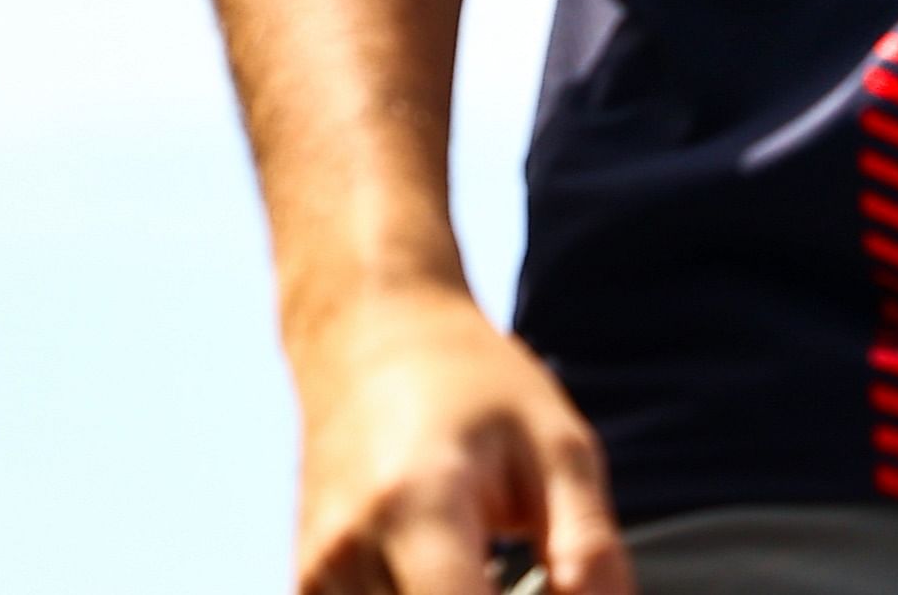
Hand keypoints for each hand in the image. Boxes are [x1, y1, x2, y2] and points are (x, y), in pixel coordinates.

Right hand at [286, 283, 625, 594]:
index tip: (555, 589)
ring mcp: (320, 569)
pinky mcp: (309, 579)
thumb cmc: (472, 380)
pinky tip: (454, 579)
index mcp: (419, 508)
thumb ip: (588, 554)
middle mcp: (351, 547)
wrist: (369, 329)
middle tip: (523, 577)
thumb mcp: (559, 448)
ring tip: (492, 574)